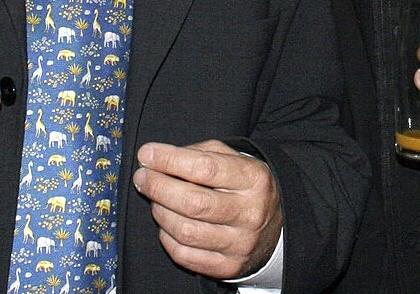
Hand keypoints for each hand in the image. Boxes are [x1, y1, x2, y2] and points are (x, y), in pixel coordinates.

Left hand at [133, 139, 281, 279]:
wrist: (277, 225)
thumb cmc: (245, 186)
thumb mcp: (234, 159)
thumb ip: (200, 153)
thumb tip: (158, 158)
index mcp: (254, 179)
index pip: (205, 167)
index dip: (169, 160)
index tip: (147, 154)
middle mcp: (250, 213)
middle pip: (193, 202)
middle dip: (158, 187)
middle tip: (142, 177)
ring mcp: (240, 244)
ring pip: (185, 230)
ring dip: (160, 211)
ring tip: (155, 199)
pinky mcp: (229, 267)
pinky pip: (185, 255)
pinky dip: (167, 238)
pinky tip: (167, 224)